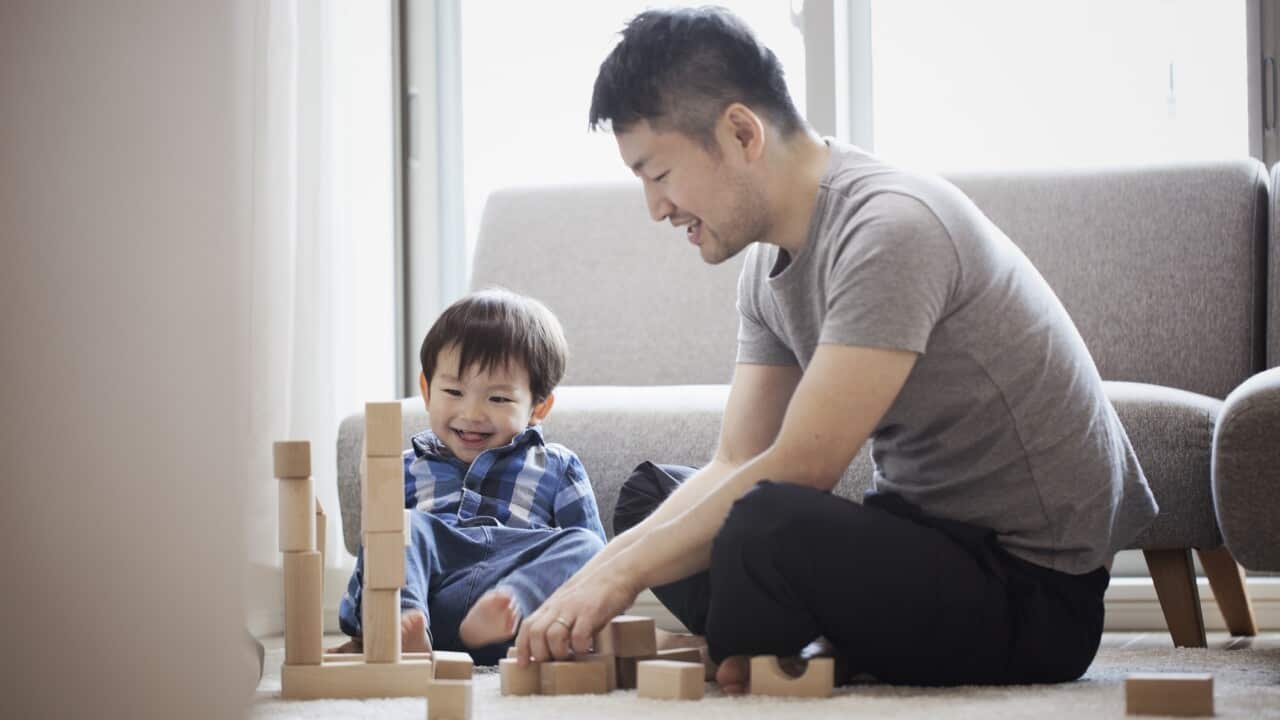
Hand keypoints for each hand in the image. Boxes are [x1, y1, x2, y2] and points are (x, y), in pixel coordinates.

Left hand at [514, 564, 640, 664]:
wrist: (618, 571)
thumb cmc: (596, 592)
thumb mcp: (570, 603)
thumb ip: (560, 619)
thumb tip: (553, 645)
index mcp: (552, 605)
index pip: (527, 626)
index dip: (522, 647)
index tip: (523, 664)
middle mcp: (559, 606)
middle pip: (536, 632)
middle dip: (540, 654)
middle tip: (552, 663)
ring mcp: (574, 608)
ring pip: (552, 636)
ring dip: (559, 653)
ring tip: (570, 658)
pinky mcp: (591, 611)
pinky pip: (578, 636)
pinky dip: (580, 648)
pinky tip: (588, 649)